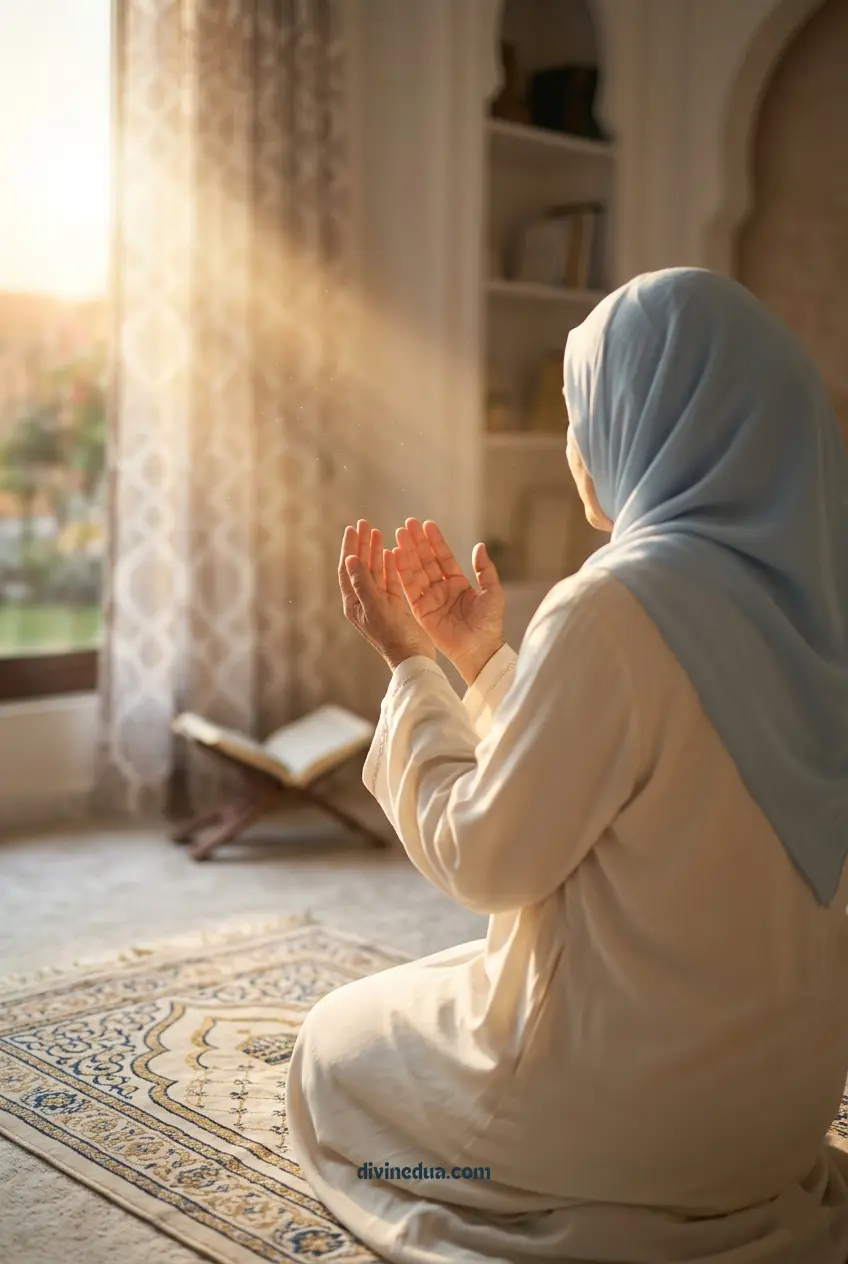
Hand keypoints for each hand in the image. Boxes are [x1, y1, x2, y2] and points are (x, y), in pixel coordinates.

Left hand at [339, 520, 436, 668]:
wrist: (412, 657)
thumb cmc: (392, 636)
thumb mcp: (375, 608)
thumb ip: (362, 583)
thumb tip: (350, 559)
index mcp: (354, 603)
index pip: (347, 569)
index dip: (349, 548)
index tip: (352, 528)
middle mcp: (364, 601)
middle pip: (360, 566)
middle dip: (361, 544)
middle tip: (365, 523)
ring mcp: (379, 602)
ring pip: (375, 571)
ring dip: (375, 551)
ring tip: (378, 531)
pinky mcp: (394, 604)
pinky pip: (389, 579)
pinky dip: (389, 565)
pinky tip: (391, 552)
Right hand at [393, 519, 505, 684]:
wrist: (479, 649)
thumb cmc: (489, 623)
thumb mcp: (492, 592)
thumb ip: (485, 569)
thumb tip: (480, 546)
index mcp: (458, 583)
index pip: (444, 557)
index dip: (435, 541)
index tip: (427, 524)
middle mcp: (442, 589)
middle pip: (426, 561)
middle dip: (417, 542)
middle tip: (408, 524)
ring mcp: (430, 599)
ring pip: (416, 571)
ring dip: (407, 553)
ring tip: (399, 535)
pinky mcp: (420, 610)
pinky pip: (409, 588)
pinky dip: (402, 572)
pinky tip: (396, 556)